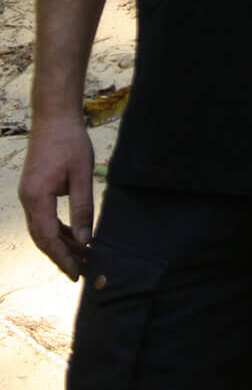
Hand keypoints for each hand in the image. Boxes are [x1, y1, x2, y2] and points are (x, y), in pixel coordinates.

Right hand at [18, 114, 94, 281]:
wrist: (54, 116)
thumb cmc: (70, 142)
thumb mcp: (81, 174)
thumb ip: (82, 208)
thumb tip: (85, 240)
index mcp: (36, 197)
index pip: (48, 238)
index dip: (62, 257)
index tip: (76, 273)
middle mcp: (27, 198)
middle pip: (41, 237)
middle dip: (59, 256)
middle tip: (78, 271)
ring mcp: (28, 193)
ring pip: (41, 228)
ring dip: (58, 243)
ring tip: (79, 256)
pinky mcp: (33, 188)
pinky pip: (42, 216)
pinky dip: (56, 228)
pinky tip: (71, 234)